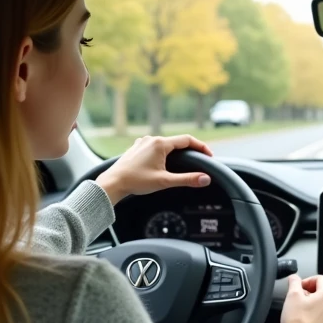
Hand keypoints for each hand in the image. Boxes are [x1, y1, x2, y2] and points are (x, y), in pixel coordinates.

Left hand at [95, 135, 213, 204]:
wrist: (113, 183)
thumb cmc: (136, 181)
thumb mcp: (165, 182)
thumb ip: (187, 179)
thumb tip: (205, 179)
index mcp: (160, 144)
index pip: (187, 140)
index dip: (201, 147)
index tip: (209, 155)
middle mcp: (151, 139)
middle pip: (177, 141)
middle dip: (189, 150)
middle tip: (199, 159)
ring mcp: (142, 143)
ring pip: (165, 144)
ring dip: (176, 151)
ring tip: (183, 161)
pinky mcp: (136, 148)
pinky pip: (154, 147)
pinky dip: (163, 153)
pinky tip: (163, 162)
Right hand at [279, 275, 322, 322]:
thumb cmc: (296, 321)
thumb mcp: (292, 295)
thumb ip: (294, 282)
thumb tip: (294, 278)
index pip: (320, 279)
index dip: (308, 280)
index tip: (300, 286)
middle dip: (310, 292)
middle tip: (298, 297)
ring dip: (313, 304)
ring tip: (301, 309)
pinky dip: (316, 315)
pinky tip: (305, 319)